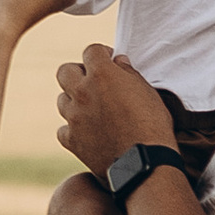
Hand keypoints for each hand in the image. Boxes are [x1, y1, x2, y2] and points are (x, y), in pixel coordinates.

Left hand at [55, 43, 175, 179]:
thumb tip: (118, 62)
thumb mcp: (148, 92)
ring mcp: (74, 117)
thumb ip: (128, 74)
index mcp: (102, 75)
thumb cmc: (153, 125)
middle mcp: (82, 92)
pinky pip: (63, 130)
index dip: (102, 54)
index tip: (110, 62)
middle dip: (78, 73)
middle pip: (65, 71)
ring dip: (74, 101)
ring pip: (62, 100)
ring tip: (93, 109)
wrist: (145, 163)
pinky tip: (86, 132)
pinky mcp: (71, 140)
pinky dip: (72, 129)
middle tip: (94, 82)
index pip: (91, 51)